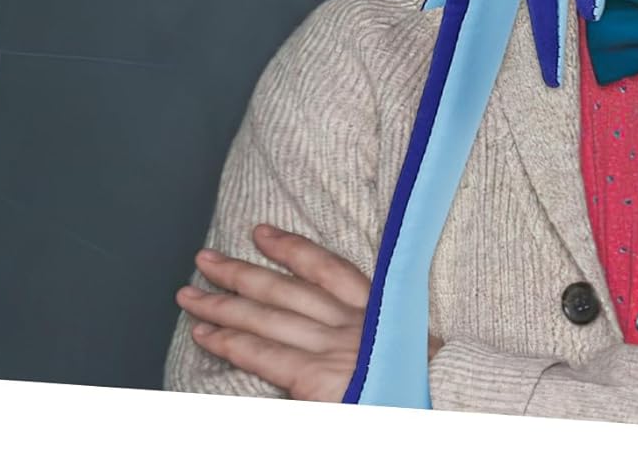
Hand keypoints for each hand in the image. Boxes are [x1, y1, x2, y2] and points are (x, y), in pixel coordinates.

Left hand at [176, 224, 442, 400]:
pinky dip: (234, 342)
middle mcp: (354, 322)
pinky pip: (266, 355)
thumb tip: (337, 323)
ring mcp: (335, 349)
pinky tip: (208, 335)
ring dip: (225, 303)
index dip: (292, 248)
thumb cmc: (425, 389)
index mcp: (379, 310)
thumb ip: (373, 332)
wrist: (447, 406)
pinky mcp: (319, 379)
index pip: (328, 268)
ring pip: (268, 316)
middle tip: (205, 257)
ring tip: (191, 293)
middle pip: (287, 288)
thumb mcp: (407, 351)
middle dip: (242, 271)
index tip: (262, 232)